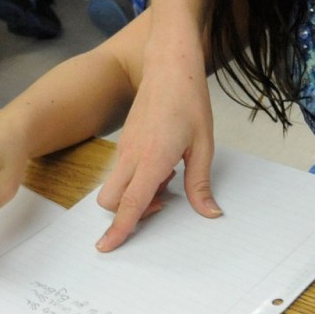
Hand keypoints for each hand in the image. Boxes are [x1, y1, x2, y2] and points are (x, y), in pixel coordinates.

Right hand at [96, 45, 221, 250]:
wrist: (170, 66)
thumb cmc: (188, 100)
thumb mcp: (203, 145)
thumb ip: (200, 183)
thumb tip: (208, 212)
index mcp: (152, 159)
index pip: (130, 203)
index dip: (119, 229)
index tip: (106, 247)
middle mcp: (131, 155)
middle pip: (110, 200)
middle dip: (127, 214)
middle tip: (160, 205)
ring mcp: (124, 147)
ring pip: (115, 186)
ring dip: (135, 195)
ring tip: (168, 179)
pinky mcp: (125, 141)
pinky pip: (122, 171)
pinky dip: (137, 179)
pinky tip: (164, 164)